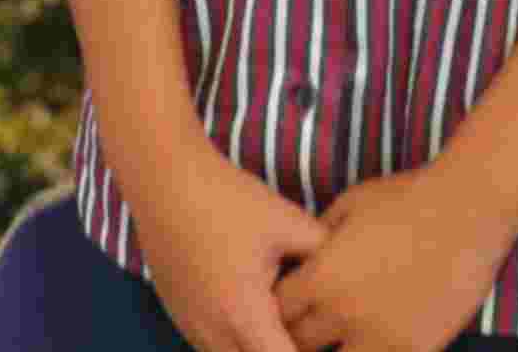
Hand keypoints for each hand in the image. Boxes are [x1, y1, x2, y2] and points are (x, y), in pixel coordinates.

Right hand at [123, 139, 328, 351]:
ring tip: (282, 319)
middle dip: (285, 351)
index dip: (309, 351)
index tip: (327, 338)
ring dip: (259, 347)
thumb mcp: (288, 221)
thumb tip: (352, 270)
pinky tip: (255, 310)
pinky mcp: (181, 318)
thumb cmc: (227, 199)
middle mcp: (213, 332)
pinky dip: (238, 340)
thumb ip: (324, 252)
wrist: (165, 182)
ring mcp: (191, 328)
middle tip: (310, 328)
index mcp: (244, 314)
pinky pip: (215, 347)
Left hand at [279, 162, 517, 351]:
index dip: (279, 309)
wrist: (469, 209)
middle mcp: (341, 313)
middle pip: (297, 345)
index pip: (276, 311)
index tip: (292, 303)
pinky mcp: (414, 349)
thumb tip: (306, 255)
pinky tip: (382, 338)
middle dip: (300, 336)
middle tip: (315, 325)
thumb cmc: (410, 197)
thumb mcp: (351, 203)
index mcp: (320, 277)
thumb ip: (319, 236)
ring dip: (338, 349)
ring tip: (348, 335)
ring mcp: (379, 336)